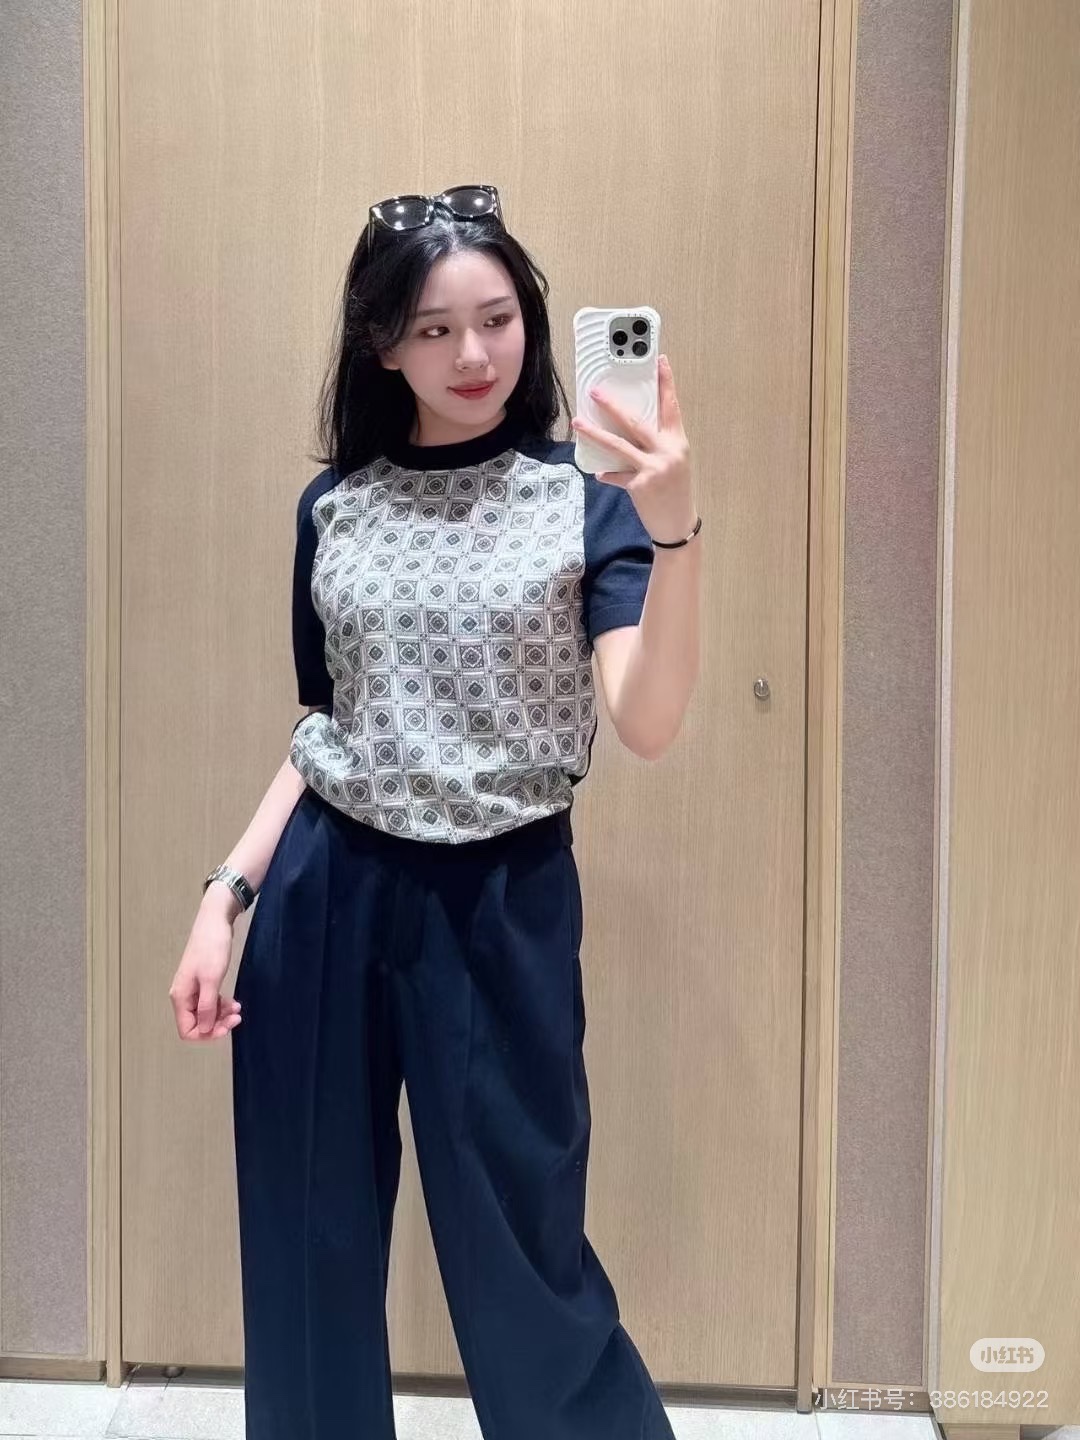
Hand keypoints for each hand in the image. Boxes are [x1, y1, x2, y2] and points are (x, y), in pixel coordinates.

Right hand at [169, 908, 242, 1041]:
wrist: (215, 921)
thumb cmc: (212, 947)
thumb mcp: (211, 979)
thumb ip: (206, 1006)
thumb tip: (203, 1029)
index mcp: (181, 996)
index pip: (187, 1030)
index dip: (207, 1034)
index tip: (227, 1026)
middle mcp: (184, 995)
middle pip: (197, 1024)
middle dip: (217, 1024)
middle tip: (237, 1017)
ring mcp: (193, 988)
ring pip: (205, 1014)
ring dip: (221, 1015)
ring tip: (238, 1008)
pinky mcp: (202, 982)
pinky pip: (210, 1002)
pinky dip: (221, 1005)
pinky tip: (233, 1002)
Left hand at [570, 353, 696, 541]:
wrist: (678, 525)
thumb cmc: (676, 491)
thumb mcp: (674, 462)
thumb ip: (658, 444)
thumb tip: (630, 427)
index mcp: (677, 442)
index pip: (671, 407)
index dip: (666, 383)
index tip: (661, 361)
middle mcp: (667, 452)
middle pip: (636, 422)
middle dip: (613, 405)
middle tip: (595, 391)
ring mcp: (653, 469)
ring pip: (619, 445)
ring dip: (595, 433)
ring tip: (578, 421)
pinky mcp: (640, 486)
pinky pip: (616, 476)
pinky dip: (607, 474)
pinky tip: (599, 473)